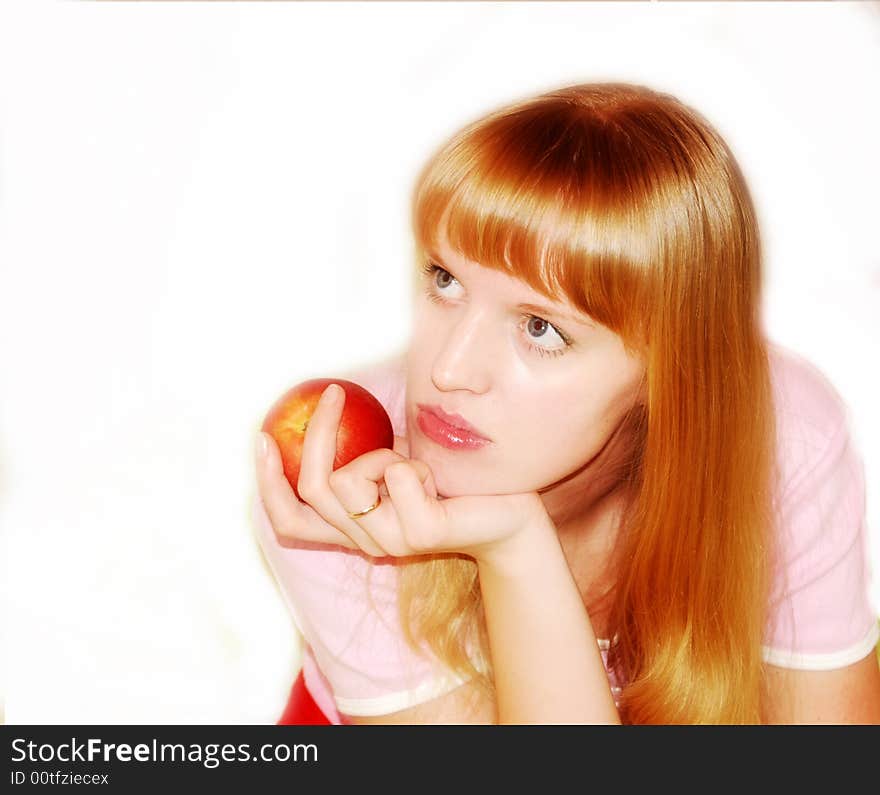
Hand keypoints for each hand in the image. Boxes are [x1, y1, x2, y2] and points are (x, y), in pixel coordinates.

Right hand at [255, 383, 548, 562]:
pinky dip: (413, 463)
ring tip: (414, 465)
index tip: (262, 437)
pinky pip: (396, 475)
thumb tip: (321, 405)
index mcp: (353, 528)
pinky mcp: (419, 533)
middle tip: (331, 396)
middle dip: (316, 434)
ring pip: (349, 481)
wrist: (506, 513)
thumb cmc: (447, 481)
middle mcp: (364, 540)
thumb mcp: (393, 461)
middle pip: (313, 489)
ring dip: (380, 455)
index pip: (290, 521)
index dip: (268, 482)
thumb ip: (358, 452)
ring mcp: (390, 541)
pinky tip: (436, 479)